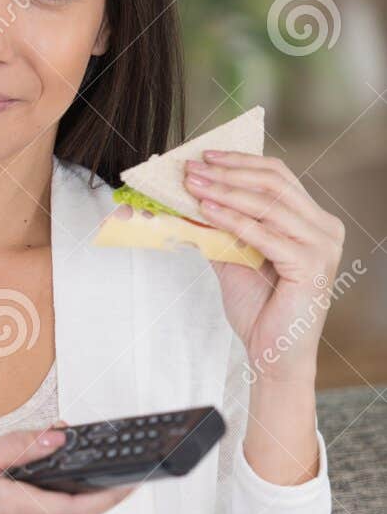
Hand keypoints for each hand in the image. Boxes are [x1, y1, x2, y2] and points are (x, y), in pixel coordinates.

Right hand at [0, 420, 137, 513]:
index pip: (82, 507)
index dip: (115, 493)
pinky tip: (39, 477)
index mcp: (15, 511)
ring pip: (64, 513)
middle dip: (97, 481)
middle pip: (80, 509)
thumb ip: (14, 448)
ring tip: (64, 454)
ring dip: (72, 487)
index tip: (139, 474)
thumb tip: (56, 439)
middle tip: (108, 451)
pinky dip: (54, 497)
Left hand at [180, 148, 344, 385]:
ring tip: (193, 185)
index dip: (241, 162)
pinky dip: (233, 219)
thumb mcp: (234, 260)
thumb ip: (220, 229)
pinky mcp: (311, 265)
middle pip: (274, 184)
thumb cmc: (261, 312)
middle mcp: (325, 229)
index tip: (205, 157)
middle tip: (192, 167)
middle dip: (228, 172)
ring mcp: (322, 246)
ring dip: (225, 191)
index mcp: (312, 222)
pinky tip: (207, 211)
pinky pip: (265, 234)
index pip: (278, 178)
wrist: (274, 356)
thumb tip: (188, 199)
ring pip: (269, 204)